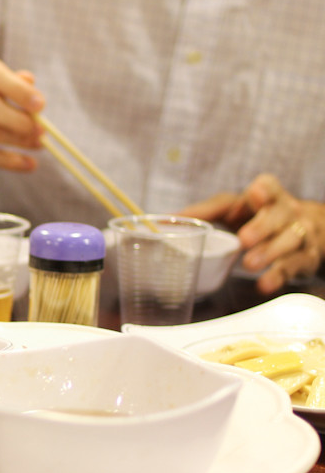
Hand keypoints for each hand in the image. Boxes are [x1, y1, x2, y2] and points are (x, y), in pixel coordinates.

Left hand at [178, 173, 321, 293]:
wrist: (302, 229)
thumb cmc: (257, 216)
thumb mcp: (233, 208)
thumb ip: (205, 211)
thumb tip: (168, 220)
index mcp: (267, 196)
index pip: (269, 187)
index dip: (264, 191)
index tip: (255, 193)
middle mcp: (287, 212)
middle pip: (279, 215)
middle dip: (262, 227)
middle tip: (244, 239)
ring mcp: (299, 234)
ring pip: (290, 240)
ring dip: (270, 252)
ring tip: (250, 264)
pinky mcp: (305, 257)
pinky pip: (294, 265)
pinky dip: (278, 275)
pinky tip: (264, 284)